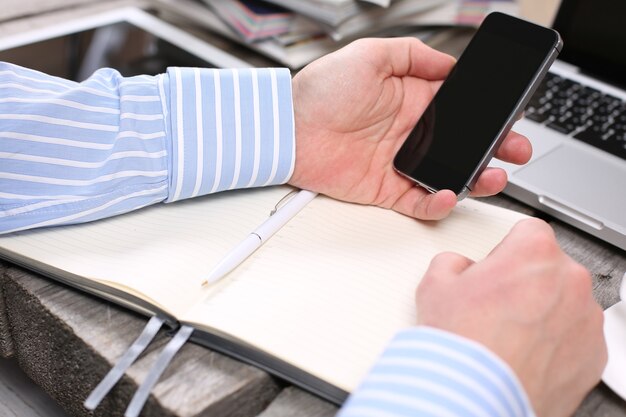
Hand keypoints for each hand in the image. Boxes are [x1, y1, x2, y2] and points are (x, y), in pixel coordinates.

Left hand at [289, 37, 531, 219]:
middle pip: (463, 144)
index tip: (510, 116)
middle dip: (495, 148)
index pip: (460, 108)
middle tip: (516, 149)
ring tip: (495, 175)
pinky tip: (450, 193)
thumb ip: (414, 56)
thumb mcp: (371, 55)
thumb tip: (449, 64)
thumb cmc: (321, 90)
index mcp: (412, 100)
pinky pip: (419, 201)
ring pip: (449, 175)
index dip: (487, 114)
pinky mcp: (386, 189)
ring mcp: (401, 163)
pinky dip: (437, 203)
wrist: (289, 130)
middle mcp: (411, 132)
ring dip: (476, 178)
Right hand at [416, 218, 606, 416]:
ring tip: (510, 335)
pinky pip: (576, 336)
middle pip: (550, 266)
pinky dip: (557, 342)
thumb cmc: (461, 342)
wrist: (473, 395)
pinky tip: (526, 354)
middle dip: (527, 280)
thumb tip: (458, 268)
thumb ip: (453, 263)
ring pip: (566, 301)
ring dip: (545, 311)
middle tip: (498, 305)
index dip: (507, 248)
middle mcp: (570, 280)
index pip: (529, 230)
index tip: (498, 265)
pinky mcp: (594, 353)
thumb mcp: (435, 284)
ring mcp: (586, 318)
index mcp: (534, 252)